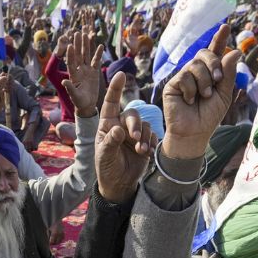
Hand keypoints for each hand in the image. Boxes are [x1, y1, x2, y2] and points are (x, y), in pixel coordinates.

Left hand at [61, 32, 103, 116]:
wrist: (87, 105)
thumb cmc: (79, 102)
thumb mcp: (74, 96)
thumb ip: (70, 88)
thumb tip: (64, 81)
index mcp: (73, 76)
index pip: (71, 63)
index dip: (70, 55)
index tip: (70, 45)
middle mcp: (79, 70)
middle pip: (78, 55)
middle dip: (78, 44)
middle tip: (77, 33)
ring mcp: (87, 70)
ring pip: (86, 55)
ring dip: (86, 45)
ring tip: (86, 34)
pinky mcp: (94, 72)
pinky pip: (96, 61)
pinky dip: (98, 54)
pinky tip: (100, 46)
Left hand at [96, 72, 154, 201]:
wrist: (119, 183)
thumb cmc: (107, 168)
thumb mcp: (105, 156)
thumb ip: (111, 142)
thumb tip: (119, 130)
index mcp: (107, 125)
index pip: (111, 103)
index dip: (115, 89)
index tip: (120, 75)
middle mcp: (121, 125)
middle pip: (132, 114)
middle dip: (135, 125)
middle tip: (135, 139)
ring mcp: (133, 133)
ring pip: (143, 124)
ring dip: (144, 136)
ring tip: (140, 151)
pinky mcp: (144, 141)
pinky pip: (152, 134)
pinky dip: (150, 142)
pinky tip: (147, 153)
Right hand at [161, 24, 240, 159]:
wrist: (194, 133)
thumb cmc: (209, 116)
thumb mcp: (224, 94)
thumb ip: (227, 73)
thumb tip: (235, 51)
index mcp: (211, 73)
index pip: (215, 52)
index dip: (219, 39)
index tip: (226, 27)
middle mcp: (197, 72)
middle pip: (205, 53)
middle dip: (214, 64)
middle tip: (218, 80)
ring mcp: (184, 76)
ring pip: (195, 64)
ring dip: (204, 81)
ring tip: (204, 96)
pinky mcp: (173, 84)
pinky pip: (185, 76)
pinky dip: (191, 89)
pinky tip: (189, 101)